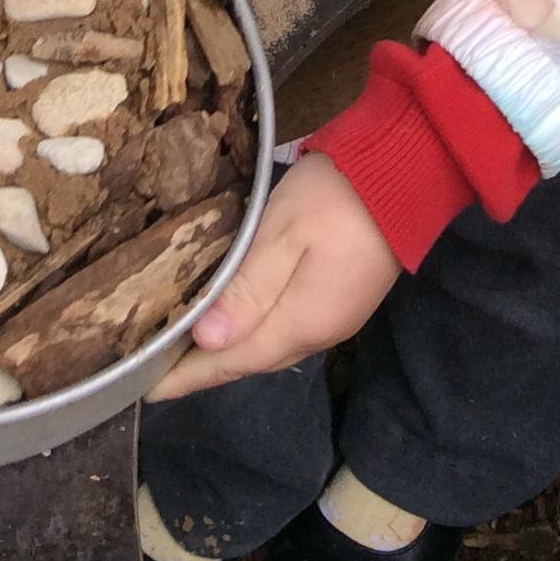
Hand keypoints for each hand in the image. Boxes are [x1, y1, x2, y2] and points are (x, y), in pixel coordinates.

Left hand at [150, 153, 400, 400]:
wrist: (410, 169)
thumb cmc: (336, 197)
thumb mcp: (282, 233)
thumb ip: (247, 288)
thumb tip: (208, 341)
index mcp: (302, 322)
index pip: (234, 361)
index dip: (191, 377)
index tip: (149, 391)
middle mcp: (322, 332)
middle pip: (254, 360)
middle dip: (208, 368)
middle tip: (160, 365)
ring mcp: (338, 317)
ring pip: (274, 346)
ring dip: (234, 351)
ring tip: (193, 346)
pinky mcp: (345, 297)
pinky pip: (290, 330)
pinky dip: (258, 333)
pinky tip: (240, 320)